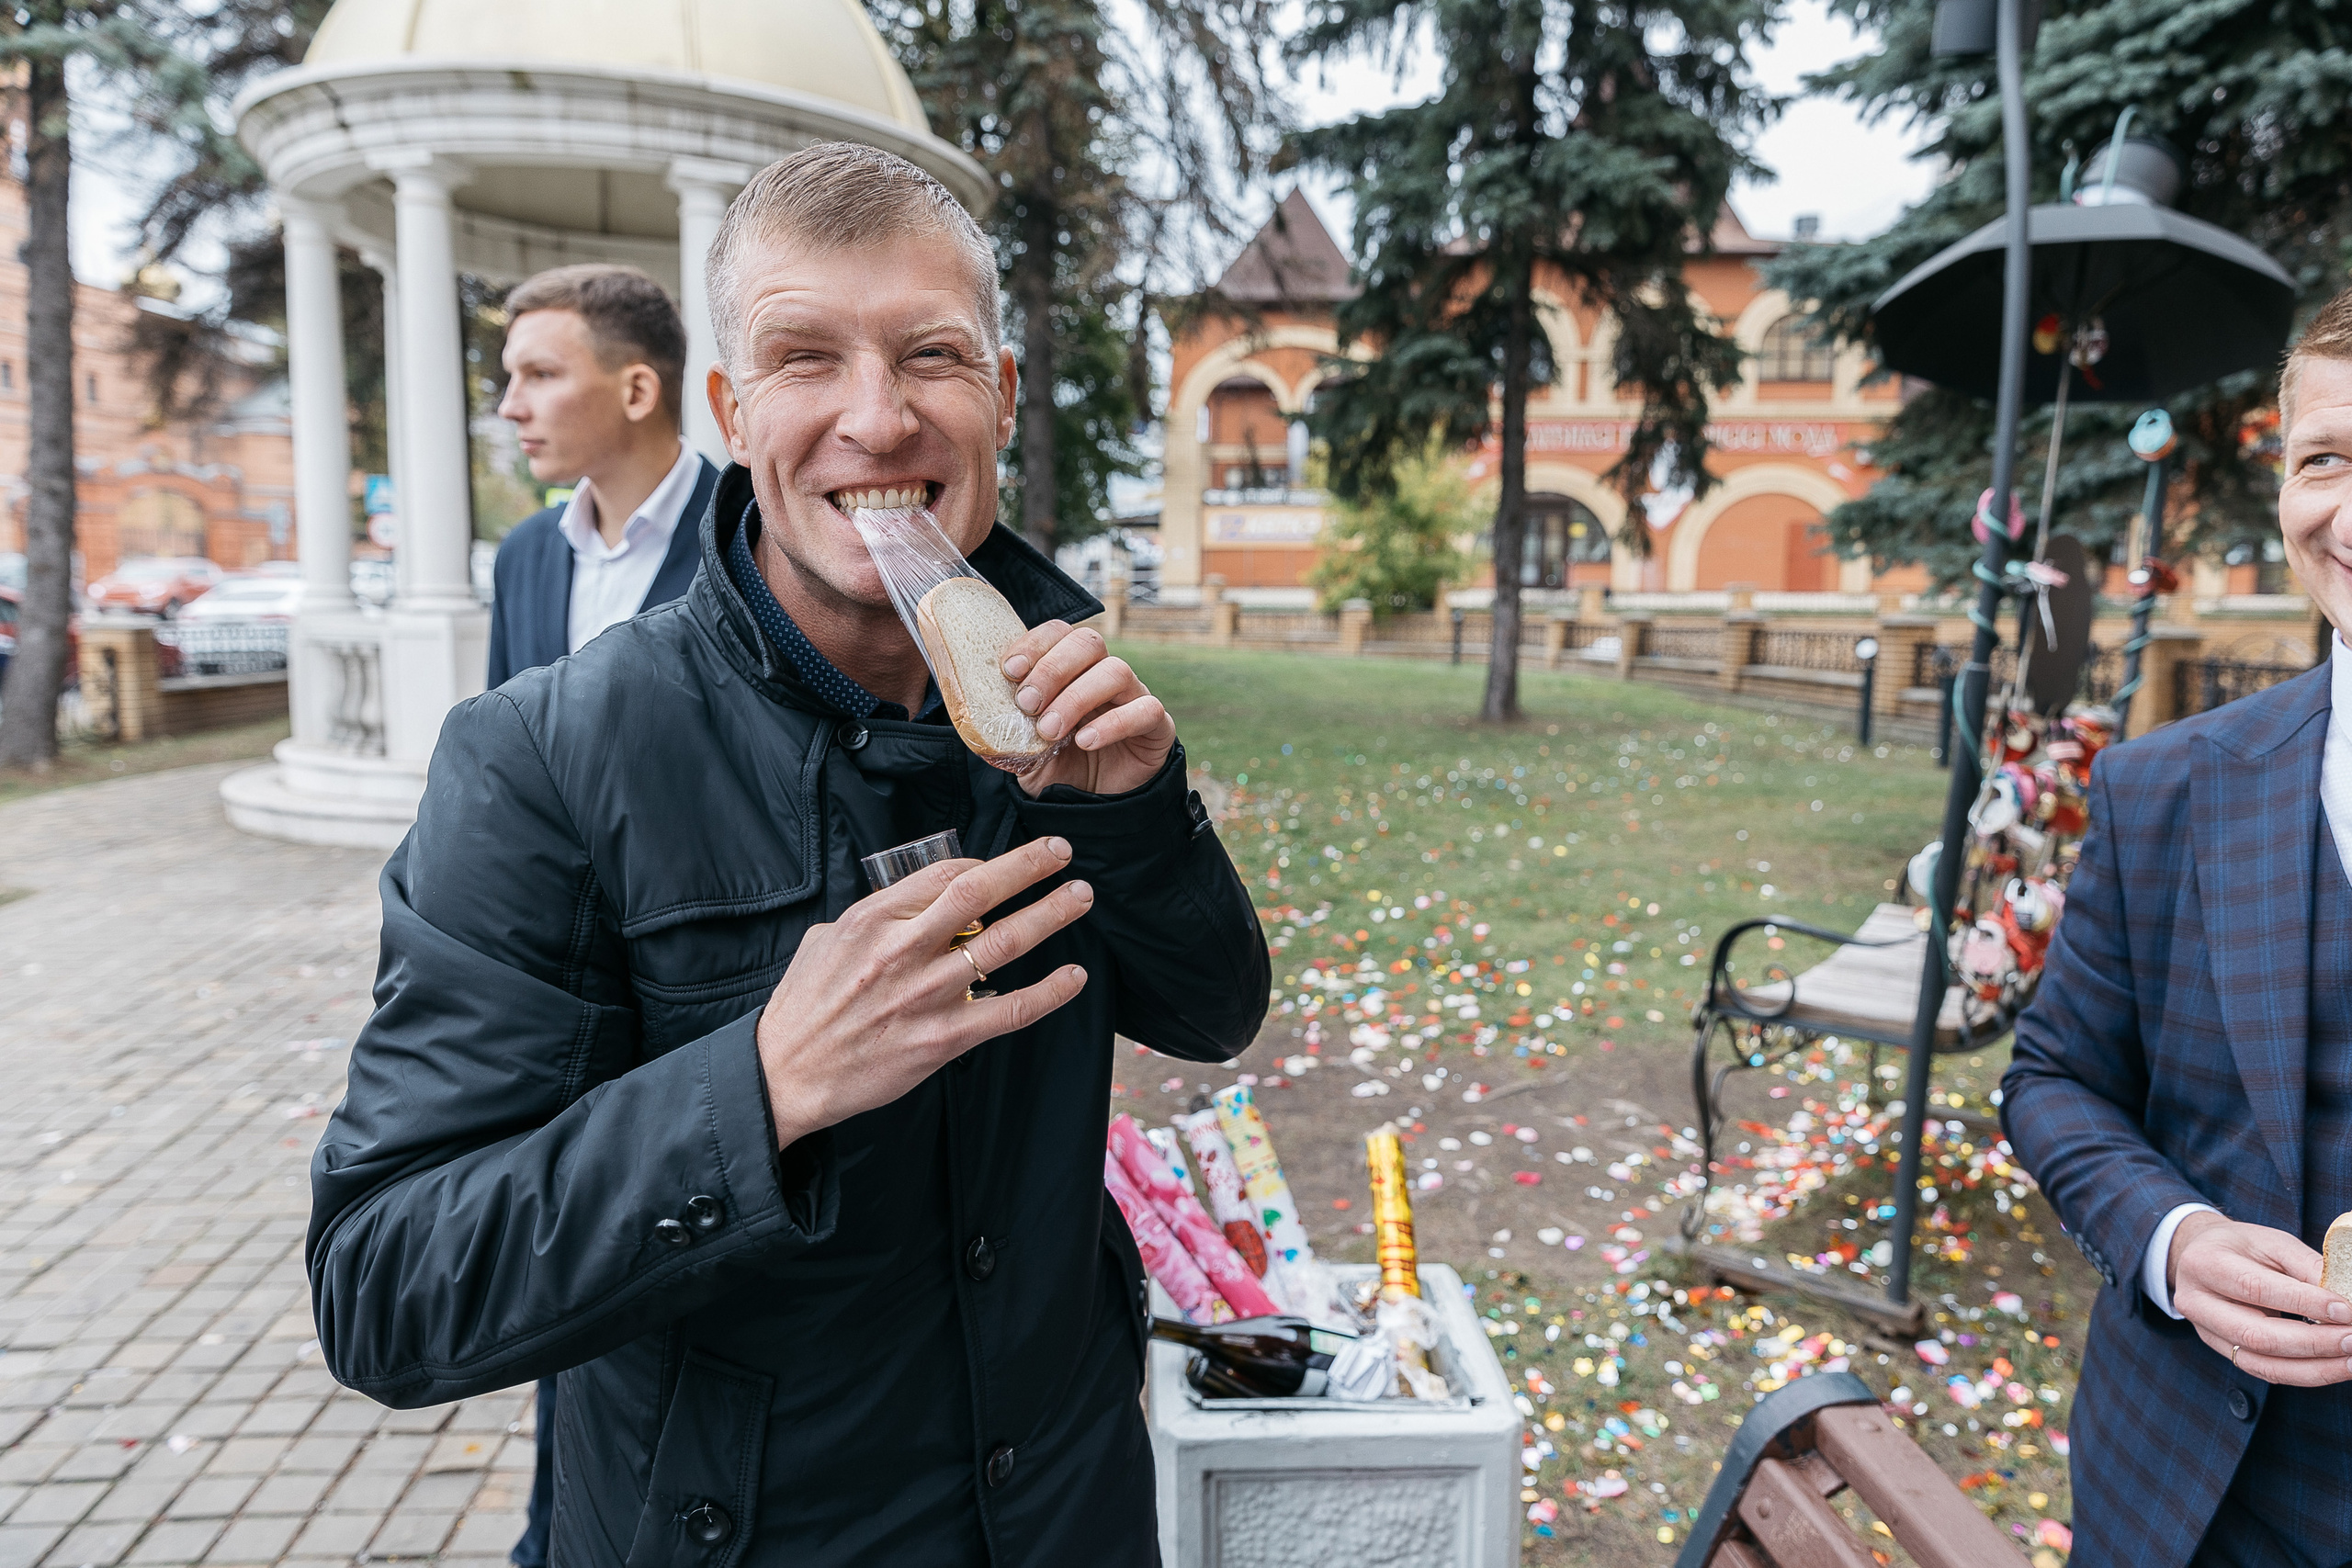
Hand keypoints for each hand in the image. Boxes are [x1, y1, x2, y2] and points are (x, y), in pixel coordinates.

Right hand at [755, 836, 1091, 1147]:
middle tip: (1063, 852)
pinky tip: (1074, 977)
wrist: (788, 1074)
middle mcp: (903, 950)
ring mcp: (926, 994)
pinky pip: (1010, 1010)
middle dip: (1029, 867)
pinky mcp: (944, 1038)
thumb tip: (911, 899)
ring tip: (1079, 897)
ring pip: (1004, 944)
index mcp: (873, 919)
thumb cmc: (805, 1006)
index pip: (945, 874)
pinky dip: (1049, 992)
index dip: (986, 863)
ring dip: (1049, 915)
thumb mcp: (827, 938)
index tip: (1009, 864)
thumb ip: (873, 915)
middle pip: (980, 893)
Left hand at [1000, 621, 1173, 796]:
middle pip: (1088, 642)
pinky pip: (1145, 709)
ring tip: (1051, 730)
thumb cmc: (1061, 770)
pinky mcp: (1157, 725)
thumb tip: (974, 713)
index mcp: (1072, 670)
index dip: (1035, 644)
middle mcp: (1103, 675)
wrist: (1096, 810)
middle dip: (1052, 669)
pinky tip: (1085, 741)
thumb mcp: (1024, 750)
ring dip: (1076, 697)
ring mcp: (1133, 696)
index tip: (1010, 671)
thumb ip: (1005, 729)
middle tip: (1027, 703)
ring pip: (1115, 671)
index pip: (1059, 633)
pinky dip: (1113, 723)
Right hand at [2169, 1211, 2351, 1385]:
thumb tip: (2345, 1297)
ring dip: (2314, 1368)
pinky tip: (2334, 1367)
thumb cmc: (2242, 1246)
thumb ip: (2306, 1265)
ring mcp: (2206, 1333)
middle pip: (2256, 1334)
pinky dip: (2305, 1373)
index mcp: (2204, 1264)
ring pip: (2262, 1363)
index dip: (2304, 1303)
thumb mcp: (2272, 1242)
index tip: (2346, 1310)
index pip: (2255, 1288)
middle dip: (2314, 1342)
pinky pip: (2266, 1372)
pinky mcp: (2223, 1352)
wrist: (2200, 1258)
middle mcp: (2197, 1303)